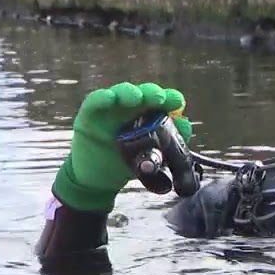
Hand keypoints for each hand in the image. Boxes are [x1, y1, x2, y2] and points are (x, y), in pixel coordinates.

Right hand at [52, 82, 191, 211]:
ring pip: (119, 94)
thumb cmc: (125, 164)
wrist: (98, 181)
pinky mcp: (89, 115)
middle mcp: (129, 109)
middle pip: (142, 95)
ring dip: (129, 92)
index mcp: (146, 116)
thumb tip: (186, 126)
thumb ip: (169, 146)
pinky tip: (110, 98)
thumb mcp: (152, 159)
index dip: (169, 99)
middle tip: (159, 98)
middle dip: (152, 93)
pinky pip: (95, 102)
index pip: (159, 103)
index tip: (177, 101)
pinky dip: (103, 98)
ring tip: (136, 97)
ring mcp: (109, 110)